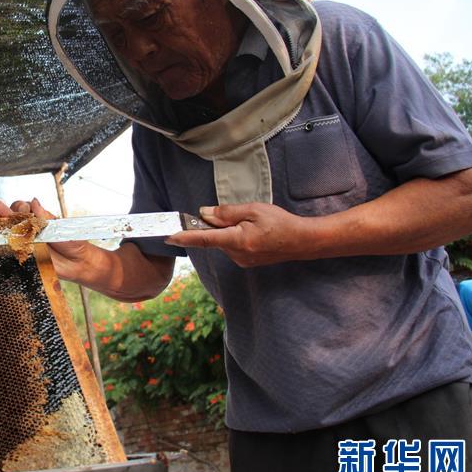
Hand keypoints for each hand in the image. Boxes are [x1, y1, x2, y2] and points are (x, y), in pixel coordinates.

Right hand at [0, 198, 94, 280]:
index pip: (22, 208)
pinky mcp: (21, 255)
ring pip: (5, 230)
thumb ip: (45, 217)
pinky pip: (6, 248)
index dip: (20, 207)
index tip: (24, 210)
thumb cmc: (71, 242)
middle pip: (10, 217)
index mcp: (36, 217)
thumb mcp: (60, 228)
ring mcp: (23, 241)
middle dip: (2, 211)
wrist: (77, 264)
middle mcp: (27, 228)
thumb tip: (34, 201)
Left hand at [165, 203, 314, 266]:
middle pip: (214, 238)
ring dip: (228, 231)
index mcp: (238, 240)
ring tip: (252, 223)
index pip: (204, 239)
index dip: (185, 237)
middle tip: (237, 215)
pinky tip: (253, 232)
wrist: (302, 241)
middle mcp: (236, 254)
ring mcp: (241, 260)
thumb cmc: (281, 223)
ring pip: (223, 242)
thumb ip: (227, 212)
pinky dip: (235, 237)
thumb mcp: (254, 210)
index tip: (168, 235)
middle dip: (216, 225)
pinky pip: (232, 246)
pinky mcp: (245, 262)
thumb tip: (205, 213)